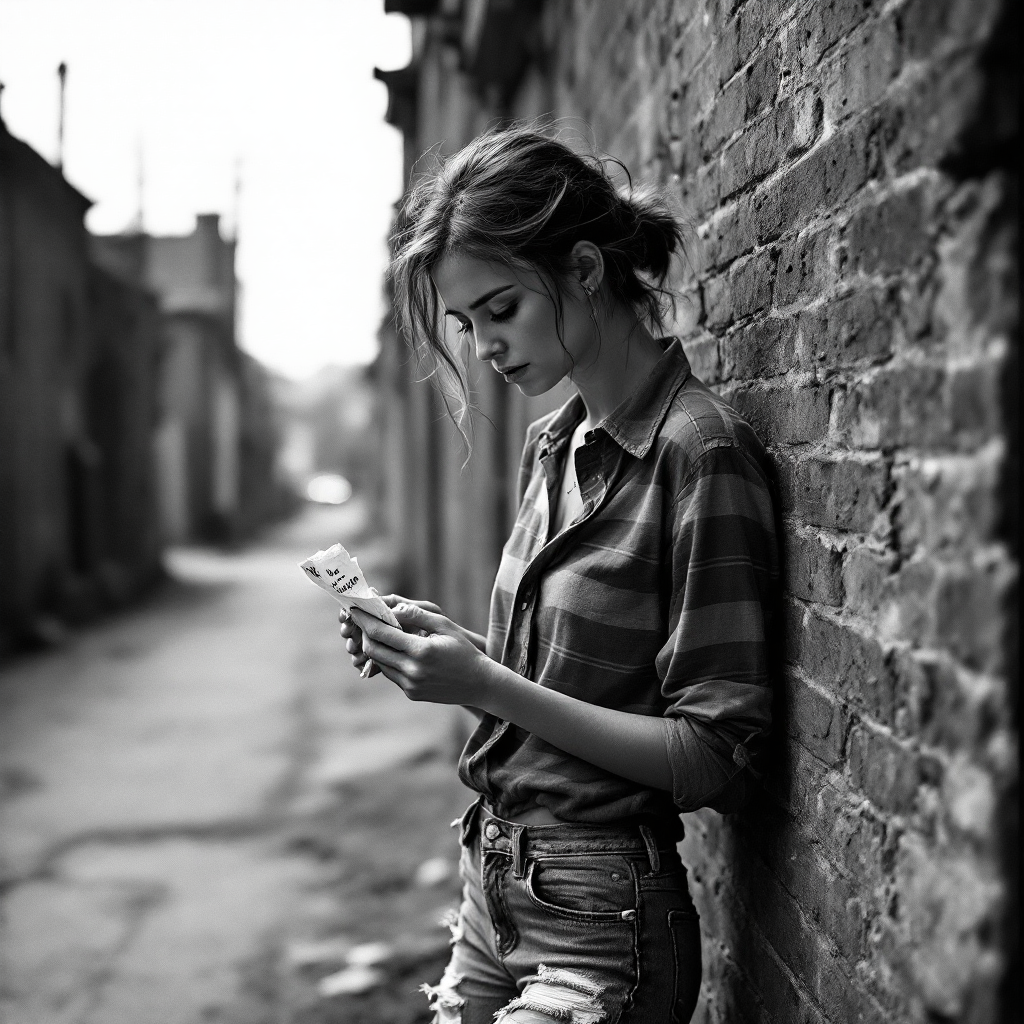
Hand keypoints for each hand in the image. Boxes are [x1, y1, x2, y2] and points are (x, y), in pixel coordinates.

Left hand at [348, 604, 491, 705]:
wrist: (479, 684)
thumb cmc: (464, 650)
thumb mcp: (444, 626)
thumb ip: (417, 615)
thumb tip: (392, 607)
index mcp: (421, 651)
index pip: (382, 633)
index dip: (365, 620)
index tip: (355, 609)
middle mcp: (412, 671)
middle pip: (373, 650)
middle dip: (364, 633)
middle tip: (363, 620)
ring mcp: (410, 685)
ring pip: (379, 663)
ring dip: (374, 647)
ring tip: (376, 632)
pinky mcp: (411, 694)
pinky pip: (391, 674)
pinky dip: (387, 660)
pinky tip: (392, 649)